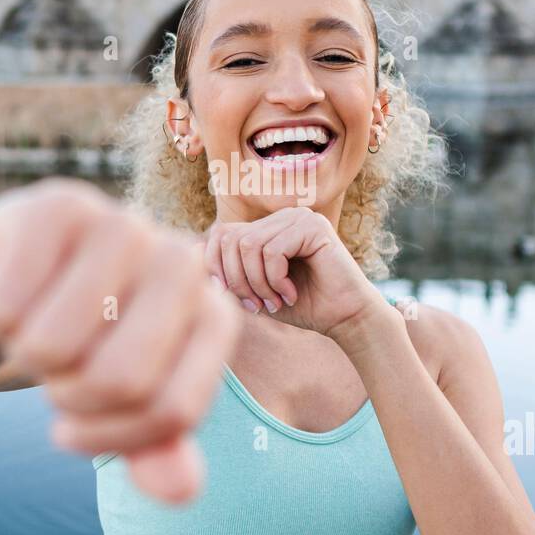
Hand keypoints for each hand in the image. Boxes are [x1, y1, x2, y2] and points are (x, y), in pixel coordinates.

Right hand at [0, 177, 242, 503]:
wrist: (17, 275)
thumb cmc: (83, 344)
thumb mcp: (122, 402)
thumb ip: (156, 448)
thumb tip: (180, 491)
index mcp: (214, 315)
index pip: (172, 410)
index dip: (110, 439)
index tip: (73, 431)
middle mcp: (182, 262)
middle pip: (119, 380)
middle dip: (68, 399)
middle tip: (56, 376)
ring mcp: (124, 225)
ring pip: (54, 346)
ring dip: (26, 356)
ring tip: (36, 329)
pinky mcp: (58, 205)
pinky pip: (6, 306)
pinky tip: (9, 296)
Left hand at [200, 207, 382, 339]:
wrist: (345, 318)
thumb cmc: (302, 306)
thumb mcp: (255, 290)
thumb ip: (227, 272)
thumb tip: (189, 251)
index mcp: (267, 227)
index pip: (221, 234)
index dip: (217, 268)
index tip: (235, 300)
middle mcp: (281, 216)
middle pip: (231, 238)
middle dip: (237, 280)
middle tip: (256, 305)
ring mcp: (298, 217)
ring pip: (249, 245)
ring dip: (257, 283)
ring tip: (274, 301)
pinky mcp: (313, 226)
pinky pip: (273, 250)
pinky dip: (276, 279)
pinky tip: (291, 294)